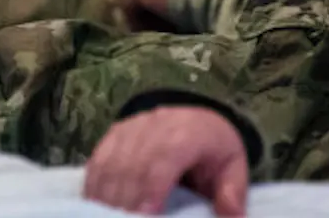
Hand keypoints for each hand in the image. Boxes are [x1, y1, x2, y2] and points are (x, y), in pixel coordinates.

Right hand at [82, 106, 248, 216]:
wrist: (198, 119)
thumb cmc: (214, 148)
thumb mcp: (233, 167)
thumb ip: (232, 193)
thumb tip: (233, 217)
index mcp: (189, 132)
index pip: (163, 160)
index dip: (150, 190)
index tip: (145, 214)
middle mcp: (156, 124)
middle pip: (131, 164)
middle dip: (125, 200)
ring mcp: (132, 127)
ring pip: (110, 162)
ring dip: (106, 195)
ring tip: (109, 216)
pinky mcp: (115, 133)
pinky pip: (98, 159)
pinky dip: (95, 185)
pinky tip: (97, 206)